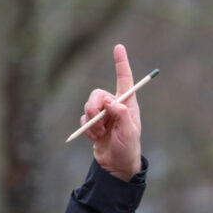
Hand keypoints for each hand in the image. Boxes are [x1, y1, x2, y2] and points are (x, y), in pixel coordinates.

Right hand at [82, 43, 141, 179]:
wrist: (117, 166)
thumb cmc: (128, 149)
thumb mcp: (129, 133)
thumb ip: (121, 115)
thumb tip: (110, 101)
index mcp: (128, 105)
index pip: (125, 80)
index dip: (121, 63)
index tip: (118, 47)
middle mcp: (115, 106)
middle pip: (98, 94)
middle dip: (94, 105)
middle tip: (97, 120)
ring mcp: (103, 115)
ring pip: (88, 106)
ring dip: (91, 121)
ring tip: (100, 134)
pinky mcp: (93, 124)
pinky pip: (83, 119)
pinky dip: (86, 128)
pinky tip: (94, 138)